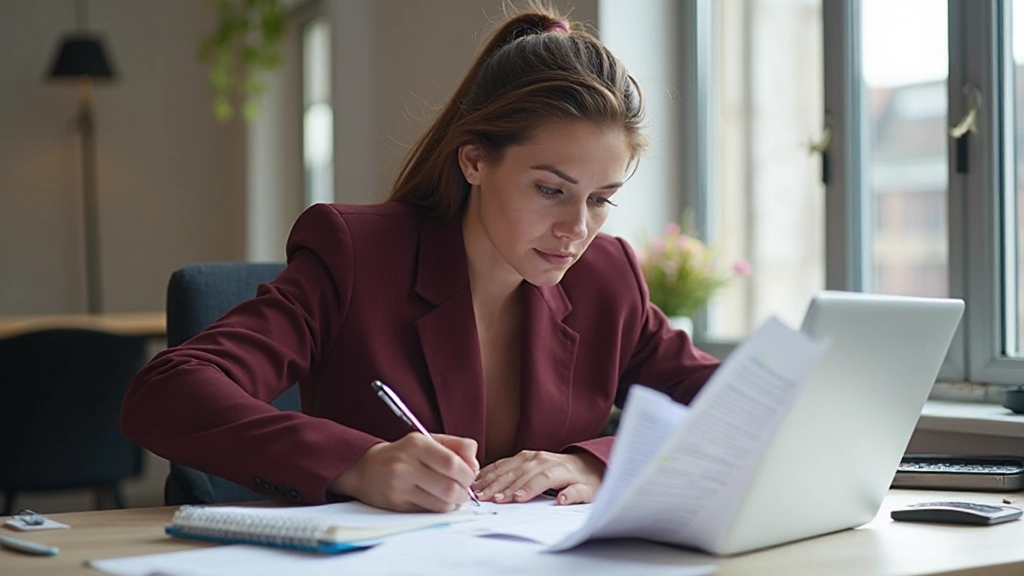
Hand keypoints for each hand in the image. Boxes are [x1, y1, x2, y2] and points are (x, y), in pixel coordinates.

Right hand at [330, 433, 478, 511]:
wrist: (366, 471)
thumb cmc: (404, 454)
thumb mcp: (428, 440)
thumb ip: (457, 447)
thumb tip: (475, 466)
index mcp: (416, 443)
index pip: (452, 463)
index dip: (468, 473)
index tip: (470, 474)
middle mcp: (405, 465)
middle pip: (450, 487)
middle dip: (464, 492)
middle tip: (463, 489)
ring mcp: (399, 488)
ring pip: (442, 504)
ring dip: (454, 503)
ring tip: (452, 495)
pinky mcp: (397, 506)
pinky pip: (430, 513)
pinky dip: (440, 509)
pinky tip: (437, 501)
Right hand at [472, 451, 604, 504]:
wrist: (586, 464)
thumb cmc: (586, 481)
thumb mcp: (588, 491)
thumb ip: (576, 494)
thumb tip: (564, 499)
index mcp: (558, 469)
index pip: (541, 479)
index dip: (527, 488)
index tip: (515, 499)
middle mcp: (543, 459)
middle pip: (520, 473)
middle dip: (503, 486)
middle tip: (488, 498)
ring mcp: (531, 456)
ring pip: (509, 467)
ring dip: (493, 479)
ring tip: (479, 490)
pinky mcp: (524, 456)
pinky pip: (505, 462)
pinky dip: (491, 470)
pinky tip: (480, 478)